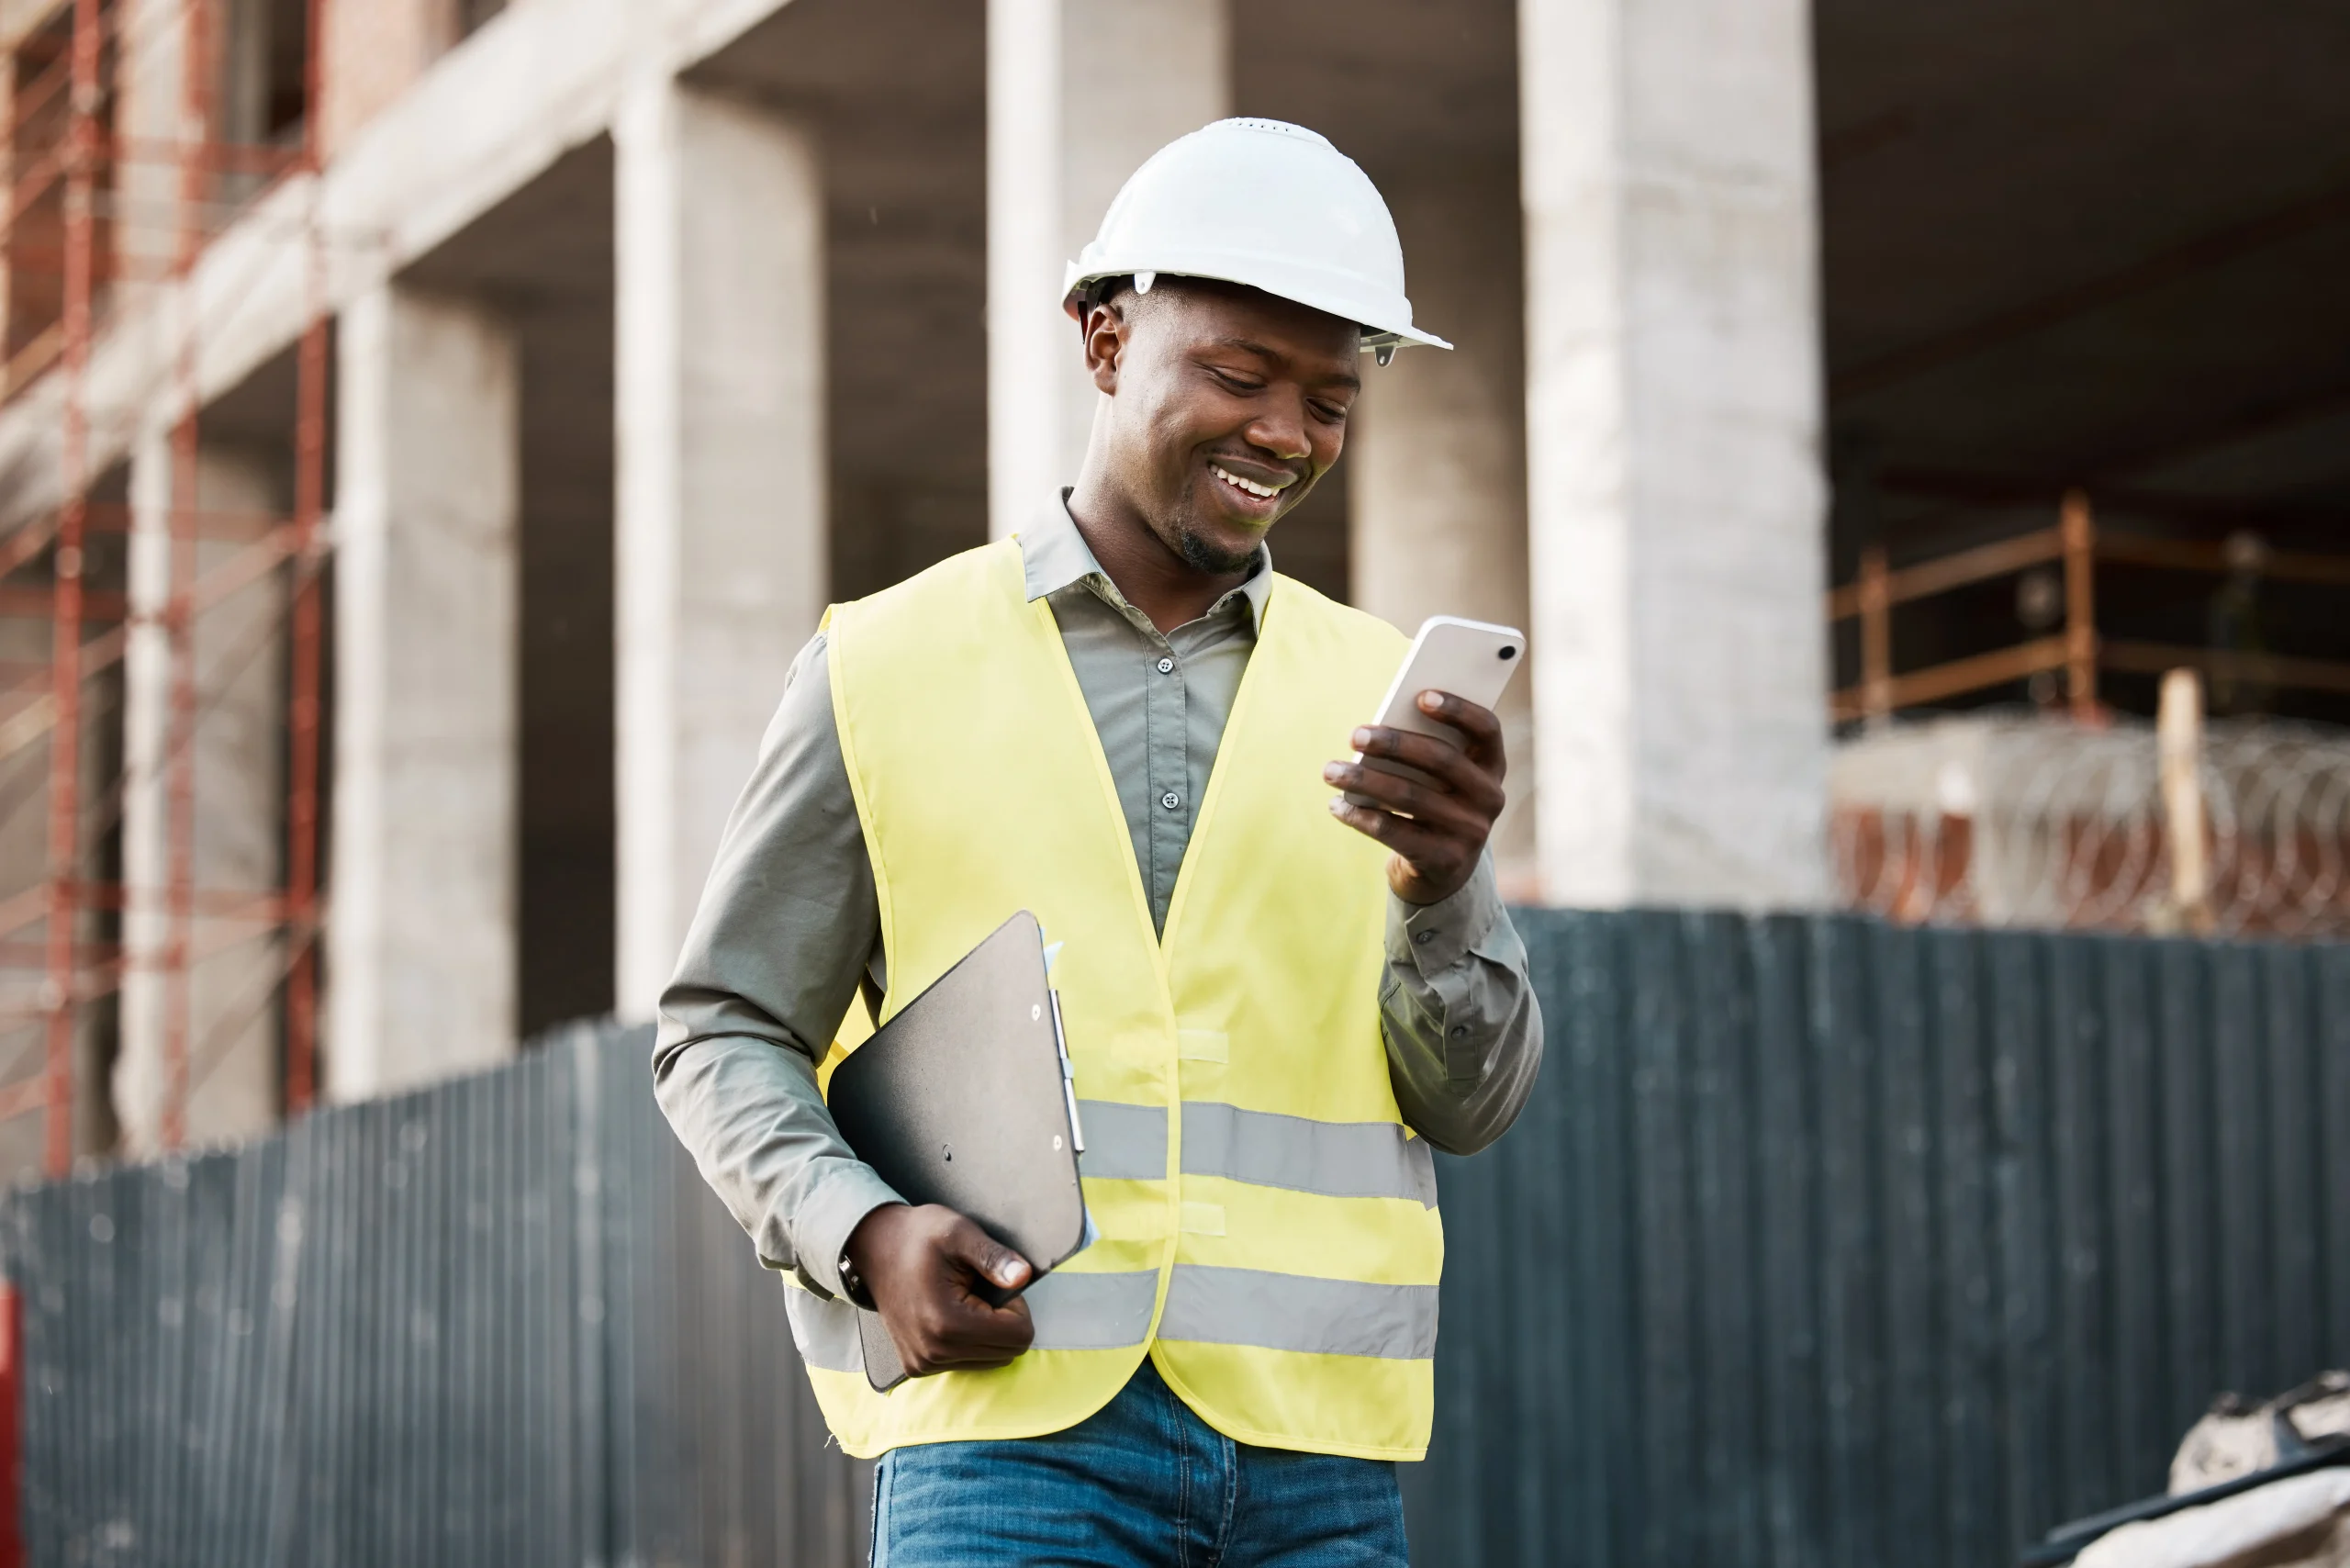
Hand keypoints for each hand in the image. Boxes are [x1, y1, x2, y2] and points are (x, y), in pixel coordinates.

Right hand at [841, 1203, 1034, 1376]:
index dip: (1017, 1305)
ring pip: (991, 1360)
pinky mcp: (917, 1367)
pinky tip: (950, 1315)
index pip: (1019, 1335)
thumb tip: (1024, 1277)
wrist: (874, 1247)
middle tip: (978, 1290)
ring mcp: (923, 1364)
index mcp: (947, 1324)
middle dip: (1003, 1321)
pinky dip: (970, 1341)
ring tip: (963, 1300)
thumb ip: (994, 1257)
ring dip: (987, 1332)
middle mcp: (934, 1353)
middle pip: (1008, 1352)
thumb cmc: (918, 1236)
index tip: (993, 1282)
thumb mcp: (959, 1233)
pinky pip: (968, 1363)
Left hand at [1322, 690, 1506, 904]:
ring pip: (1410, 796)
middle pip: (1440, 760)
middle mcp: (1489, 797)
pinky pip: (1394, 832)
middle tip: (1355, 735)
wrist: (1443, 870)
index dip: (1458, 710)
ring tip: (1331, 771)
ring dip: (1364, 780)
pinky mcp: (1445, 859)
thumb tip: (1376, 735)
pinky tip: (1337, 805)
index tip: (1421, 696)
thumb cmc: (1434, 804)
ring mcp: (1471, 831)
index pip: (1486, 728)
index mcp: (1492, 766)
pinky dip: (1359, 817)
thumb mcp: (1440, 779)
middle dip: (1394, 743)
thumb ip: (1424, 753)